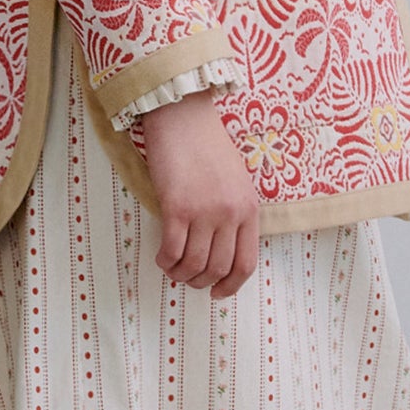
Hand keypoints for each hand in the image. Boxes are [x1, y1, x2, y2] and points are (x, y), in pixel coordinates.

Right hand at [134, 90, 260, 297]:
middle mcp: (230, 213)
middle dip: (201, 283)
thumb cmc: (206, 146)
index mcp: (248, 208)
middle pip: (218, 268)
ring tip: (172, 270)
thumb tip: (220, 249)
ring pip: (194, 264)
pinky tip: (161, 258)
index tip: (217, 293)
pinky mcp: (177, 207)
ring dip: (181, 275)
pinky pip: (172, 250)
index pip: (245, 263)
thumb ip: (233, 214)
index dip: (230, 285)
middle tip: (188, 281)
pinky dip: (165, 261)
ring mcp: (204, 211)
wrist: (182, 116)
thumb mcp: (235, 180)